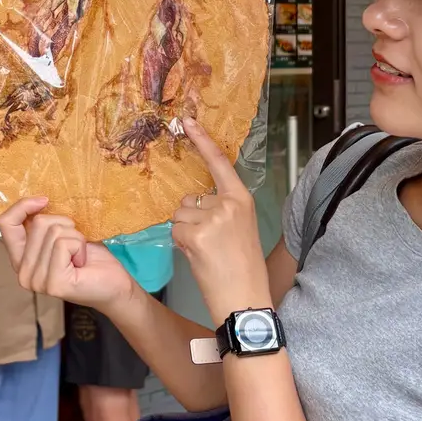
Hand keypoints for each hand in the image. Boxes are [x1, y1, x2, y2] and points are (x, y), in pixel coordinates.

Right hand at [0, 199, 133, 311]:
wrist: (115, 286)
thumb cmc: (90, 258)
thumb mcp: (62, 234)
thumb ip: (44, 224)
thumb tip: (39, 199)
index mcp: (20, 258)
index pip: (5, 223)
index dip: (23, 206)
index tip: (45, 200)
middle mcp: (22, 272)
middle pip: (38, 223)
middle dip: (64, 224)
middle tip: (75, 243)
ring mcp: (36, 280)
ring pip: (53, 232)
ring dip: (75, 237)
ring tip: (79, 254)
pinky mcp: (53, 283)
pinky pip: (64, 244)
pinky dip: (79, 246)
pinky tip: (82, 262)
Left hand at [172, 119, 269, 324]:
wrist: (246, 299)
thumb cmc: (243, 269)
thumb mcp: (240, 229)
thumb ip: (222, 210)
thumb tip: (193, 202)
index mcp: (242, 199)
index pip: (219, 163)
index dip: (202, 141)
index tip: (187, 121)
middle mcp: (228, 203)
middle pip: (188, 199)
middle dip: (191, 221)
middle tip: (211, 246)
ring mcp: (212, 217)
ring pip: (179, 216)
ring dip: (185, 234)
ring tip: (206, 253)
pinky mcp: (197, 234)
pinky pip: (175, 232)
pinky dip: (181, 245)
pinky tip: (199, 258)